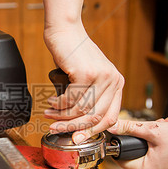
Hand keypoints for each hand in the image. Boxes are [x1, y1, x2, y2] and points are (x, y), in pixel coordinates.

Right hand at [43, 24, 123, 142]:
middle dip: (73, 127)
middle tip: (57, 129)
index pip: (110, 118)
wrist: (65, 31)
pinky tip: (52, 101)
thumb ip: (91, 97)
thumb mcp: (90, 76)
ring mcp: (101, 77)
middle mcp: (113, 80)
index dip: (92, 131)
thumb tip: (80, 124)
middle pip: (95, 117)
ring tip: (50, 113)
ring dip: (62, 116)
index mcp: (117, 83)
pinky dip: (58, 104)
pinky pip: (70, 99)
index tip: (77, 137)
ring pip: (81, 110)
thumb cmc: (74, 53)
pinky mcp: (86, 73)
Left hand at [109, 117, 167, 168]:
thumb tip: (113, 126)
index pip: (121, 158)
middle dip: (143, 135)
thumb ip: (131, 127)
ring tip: (166, 125)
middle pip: (137, 153)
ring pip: (150, 151)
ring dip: (155, 136)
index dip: (122, 141)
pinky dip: (163, 143)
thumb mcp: (154, 130)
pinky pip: (160, 155)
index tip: (127, 129)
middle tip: (153, 124)